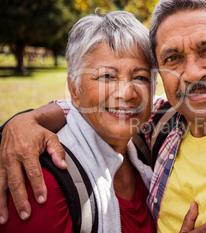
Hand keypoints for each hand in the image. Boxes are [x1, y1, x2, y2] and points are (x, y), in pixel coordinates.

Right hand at [0, 106, 65, 223]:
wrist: (17, 123)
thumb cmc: (37, 132)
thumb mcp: (50, 137)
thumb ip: (57, 151)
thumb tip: (63, 167)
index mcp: (27, 151)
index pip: (33, 172)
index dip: (37, 186)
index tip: (42, 200)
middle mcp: (12, 158)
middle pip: (16, 182)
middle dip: (21, 200)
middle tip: (27, 215)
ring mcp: (3, 162)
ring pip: (1, 186)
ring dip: (3, 204)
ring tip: (6, 220)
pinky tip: (0, 212)